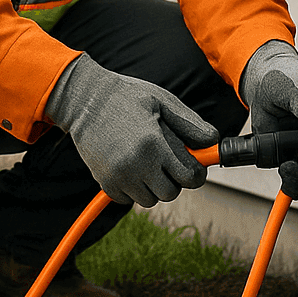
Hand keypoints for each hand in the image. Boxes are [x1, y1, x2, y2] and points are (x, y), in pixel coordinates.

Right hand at [44, 54, 219, 206]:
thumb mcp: (162, 101)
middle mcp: (135, 164)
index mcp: (153, 144)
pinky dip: (133, 188)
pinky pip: (129, 199)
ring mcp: (118, 176)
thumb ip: (190, 123)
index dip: (195, 172)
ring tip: (146, 160)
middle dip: (173, 179)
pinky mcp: (104, 182)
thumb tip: (214, 142)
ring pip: (150, 199)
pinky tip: (130, 165)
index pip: (189, 178)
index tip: (193, 165)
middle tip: (166, 159)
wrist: (84, 100)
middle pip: (170, 193)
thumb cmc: (126, 96)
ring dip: (153, 185)